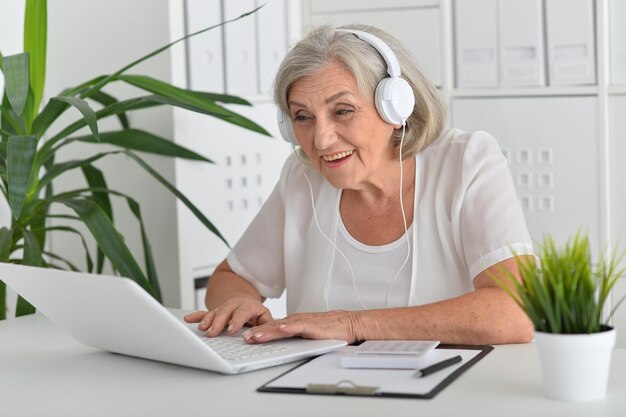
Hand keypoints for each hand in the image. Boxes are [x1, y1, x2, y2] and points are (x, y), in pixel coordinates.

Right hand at [184, 297, 272, 336]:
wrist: (246, 301)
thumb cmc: (255, 313)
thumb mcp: (264, 316)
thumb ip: (264, 325)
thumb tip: (260, 334)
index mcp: (247, 306)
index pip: (241, 313)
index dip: (236, 321)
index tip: (232, 330)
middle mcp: (233, 306)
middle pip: (224, 313)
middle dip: (217, 323)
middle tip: (212, 333)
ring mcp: (223, 308)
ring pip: (214, 313)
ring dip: (207, 321)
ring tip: (202, 329)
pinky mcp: (215, 312)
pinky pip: (204, 313)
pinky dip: (196, 316)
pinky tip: (188, 319)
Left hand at [242, 310, 360, 343]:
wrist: (349, 323)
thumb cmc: (331, 329)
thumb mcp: (308, 333)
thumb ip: (296, 337)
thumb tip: (283, 344)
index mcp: (295, 323)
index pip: (274, 327)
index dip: (260, 331)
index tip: (247, 337)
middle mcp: (297, 321)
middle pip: (274, 326)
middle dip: (258, 332)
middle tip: (245, 338)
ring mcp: (305, 322)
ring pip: (283, 326)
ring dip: (268, 331)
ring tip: (256, 335)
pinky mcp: (314, 326)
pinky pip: (300, 326)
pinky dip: (290, 327)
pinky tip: (281, 329)